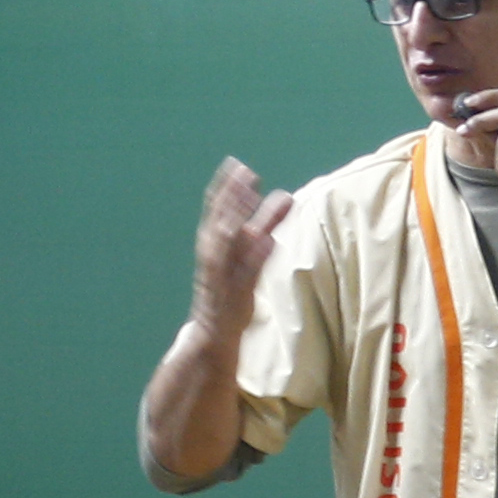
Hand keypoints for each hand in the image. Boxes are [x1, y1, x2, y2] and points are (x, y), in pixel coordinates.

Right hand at [189, 157, 283, 328]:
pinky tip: (268, 240)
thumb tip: (283, 199)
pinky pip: (246, 271)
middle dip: (232, 195)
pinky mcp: (235, 292)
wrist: (214, 331)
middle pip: (222, 218)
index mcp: (215, 244)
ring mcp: (223, 272)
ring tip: (251, 195)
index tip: (237, 166)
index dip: (227, 188)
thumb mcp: (249, 255)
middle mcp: (215, 254)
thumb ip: (264, 228)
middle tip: (245, 171)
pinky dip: (255, 255)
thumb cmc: (232, 290)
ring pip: (229, 239)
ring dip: (238, 216)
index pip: (218, 210)